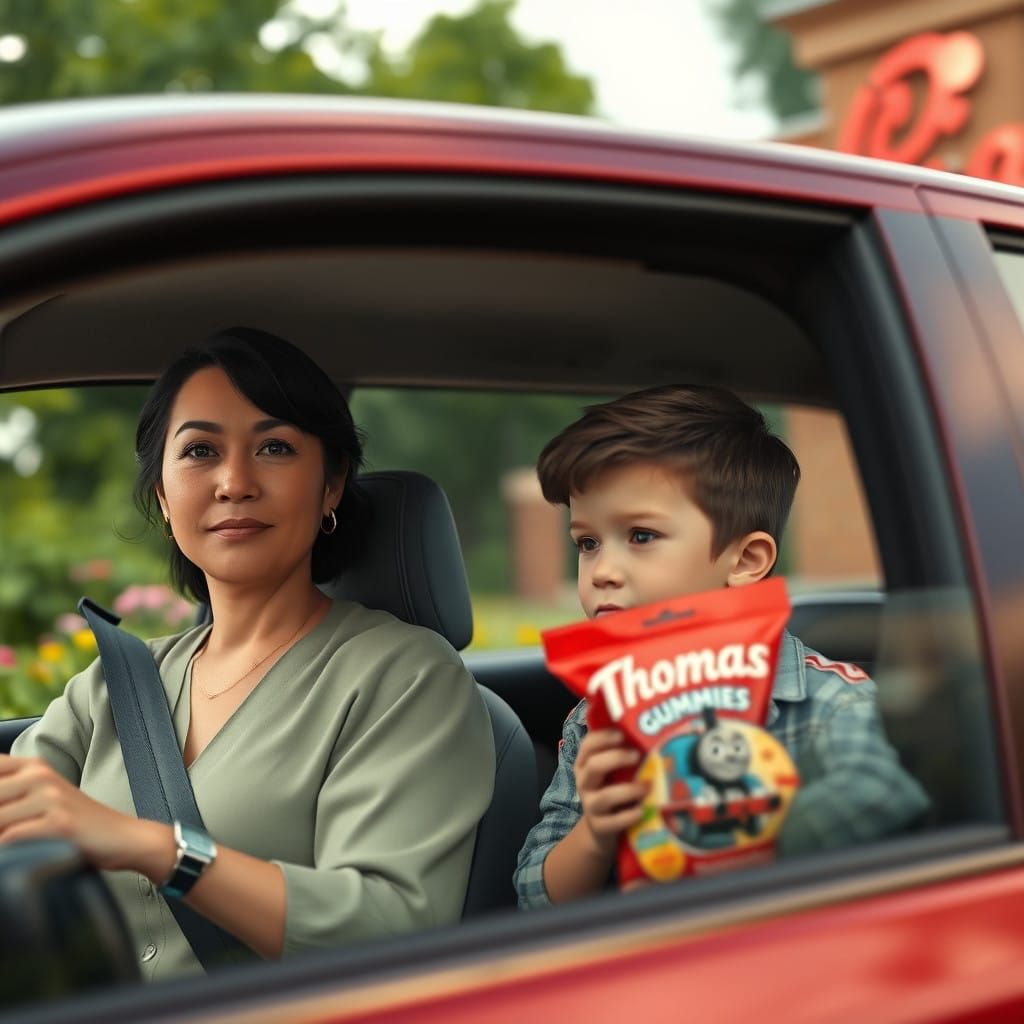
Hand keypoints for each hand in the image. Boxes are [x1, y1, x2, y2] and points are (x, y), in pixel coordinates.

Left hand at [0, 754, 165, 874]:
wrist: (121, 837)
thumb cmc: (75, 824)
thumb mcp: (42, 799)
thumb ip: (9, 796)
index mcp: (33, 766)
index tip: (4, 810)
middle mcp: (40, 775)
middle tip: (9, 829)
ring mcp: (51, 798)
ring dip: (0, 835)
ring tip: (12, 845)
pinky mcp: (59, 823)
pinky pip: (11, 838)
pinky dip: (7, 852)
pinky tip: (19, 856)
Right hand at [574, 729, 648, 858]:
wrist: (603, 828)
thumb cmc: (613, 789)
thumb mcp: (613, 770)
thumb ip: (624, 753)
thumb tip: (652, 733)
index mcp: (585, 764)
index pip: (587, 745)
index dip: (603, 738)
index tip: (622, 734)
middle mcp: (584, 783)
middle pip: (594, 766)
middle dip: (616, 758)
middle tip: (637, 756)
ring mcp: (591, 806)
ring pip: (605, 796)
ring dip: (629, 790)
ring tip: (648, 785)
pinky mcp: (600, 827)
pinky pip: (615, 821)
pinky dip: (631, 814)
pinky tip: (644, 810)